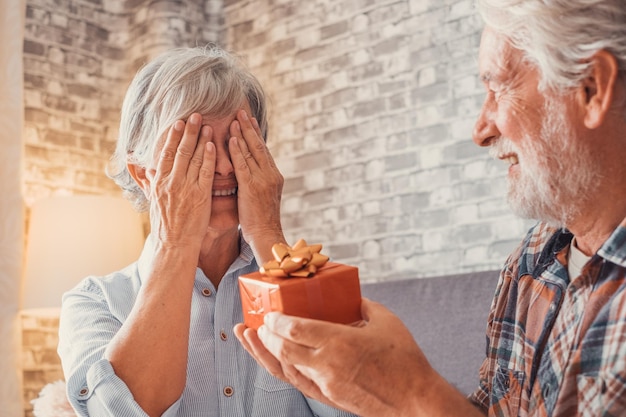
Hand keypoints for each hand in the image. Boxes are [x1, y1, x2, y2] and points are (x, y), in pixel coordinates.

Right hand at [147, 113, 215, 250]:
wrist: (174, 243)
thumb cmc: (166, 223)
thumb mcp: (153, 200)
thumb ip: (149, 182)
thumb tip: (142, 168)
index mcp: (159, 182)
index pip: (166, 153)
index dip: (172, 136)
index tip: (177, 122)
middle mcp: (171, 182)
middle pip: (180, 150)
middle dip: (188, 131)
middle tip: (195, 115)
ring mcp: (186, 188)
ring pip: (194, 158)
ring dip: (201, 139)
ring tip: (207, 124)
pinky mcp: (200, 196)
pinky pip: (205, 172)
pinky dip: (209, 157)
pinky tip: (212, 145)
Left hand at [229, 110, 284, 262]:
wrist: (266, 235)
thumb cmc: (260, 220)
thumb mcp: (262, 196)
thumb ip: (257, 181)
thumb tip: (248, 170)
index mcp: (274, 176)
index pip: (263, 150)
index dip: (255, 133)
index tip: (248, 119)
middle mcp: (271, 174)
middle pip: (259, 146)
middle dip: (249, 128)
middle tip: (241, 111)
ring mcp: (263, 180)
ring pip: (251, 152)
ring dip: (242, 134)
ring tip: (233, 119)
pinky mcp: (252, 187)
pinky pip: (244, 165)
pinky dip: (238, 151)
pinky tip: (231, 139)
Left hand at [235, 299, 435, 416]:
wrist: (415, 401)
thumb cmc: (404, 360)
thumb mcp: (385, 322)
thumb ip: (363, 305)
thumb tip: (349, 297)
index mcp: (340, 342)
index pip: (295, 330)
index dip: (276, 321)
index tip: (268, 313)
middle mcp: (327, 365)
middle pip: (283, 350)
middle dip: (265, 336)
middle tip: (256, 323)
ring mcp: (326, 385)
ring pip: (285, 369)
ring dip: (265, 353)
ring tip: (250, 339)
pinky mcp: (329, 398)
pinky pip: (297, 382)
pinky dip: (282, 369)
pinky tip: (274, 360)